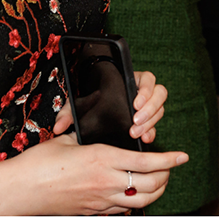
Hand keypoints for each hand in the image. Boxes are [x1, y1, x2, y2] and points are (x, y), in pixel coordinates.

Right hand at [9, 131, 187, 213]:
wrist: (21, 191)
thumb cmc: (39, 163)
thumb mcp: (68, 140)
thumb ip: (87, 137)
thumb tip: (95, 129)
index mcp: (101, 159)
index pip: (146, 162)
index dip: (168, 160)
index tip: (181, 156)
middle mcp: (105, 182)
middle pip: (150, 185)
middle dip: (166, 176)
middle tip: (170, 168)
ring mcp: (100, 201)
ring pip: (141, 201)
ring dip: (155, 191)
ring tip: (158, 181)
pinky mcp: (93, 212)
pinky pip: (122, 209)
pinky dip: (134, 201)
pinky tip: (133, 192)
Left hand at [51, 70, 165, 143]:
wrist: (93, 114)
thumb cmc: (87, 104)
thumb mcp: (77, 105)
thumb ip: (68, 112)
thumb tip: (59, 127)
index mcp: (130, 80)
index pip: (148, 79)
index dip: (145, 91)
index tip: (135, 104)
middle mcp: (142, 92)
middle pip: (159, 94)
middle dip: (150, 109)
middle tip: (136, 121)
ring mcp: (147, 107)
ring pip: (160, 109)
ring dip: (151, 122)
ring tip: (136, 133)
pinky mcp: (147, 121)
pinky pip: (156, 125)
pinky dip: (152, 132)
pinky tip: (145, 140)